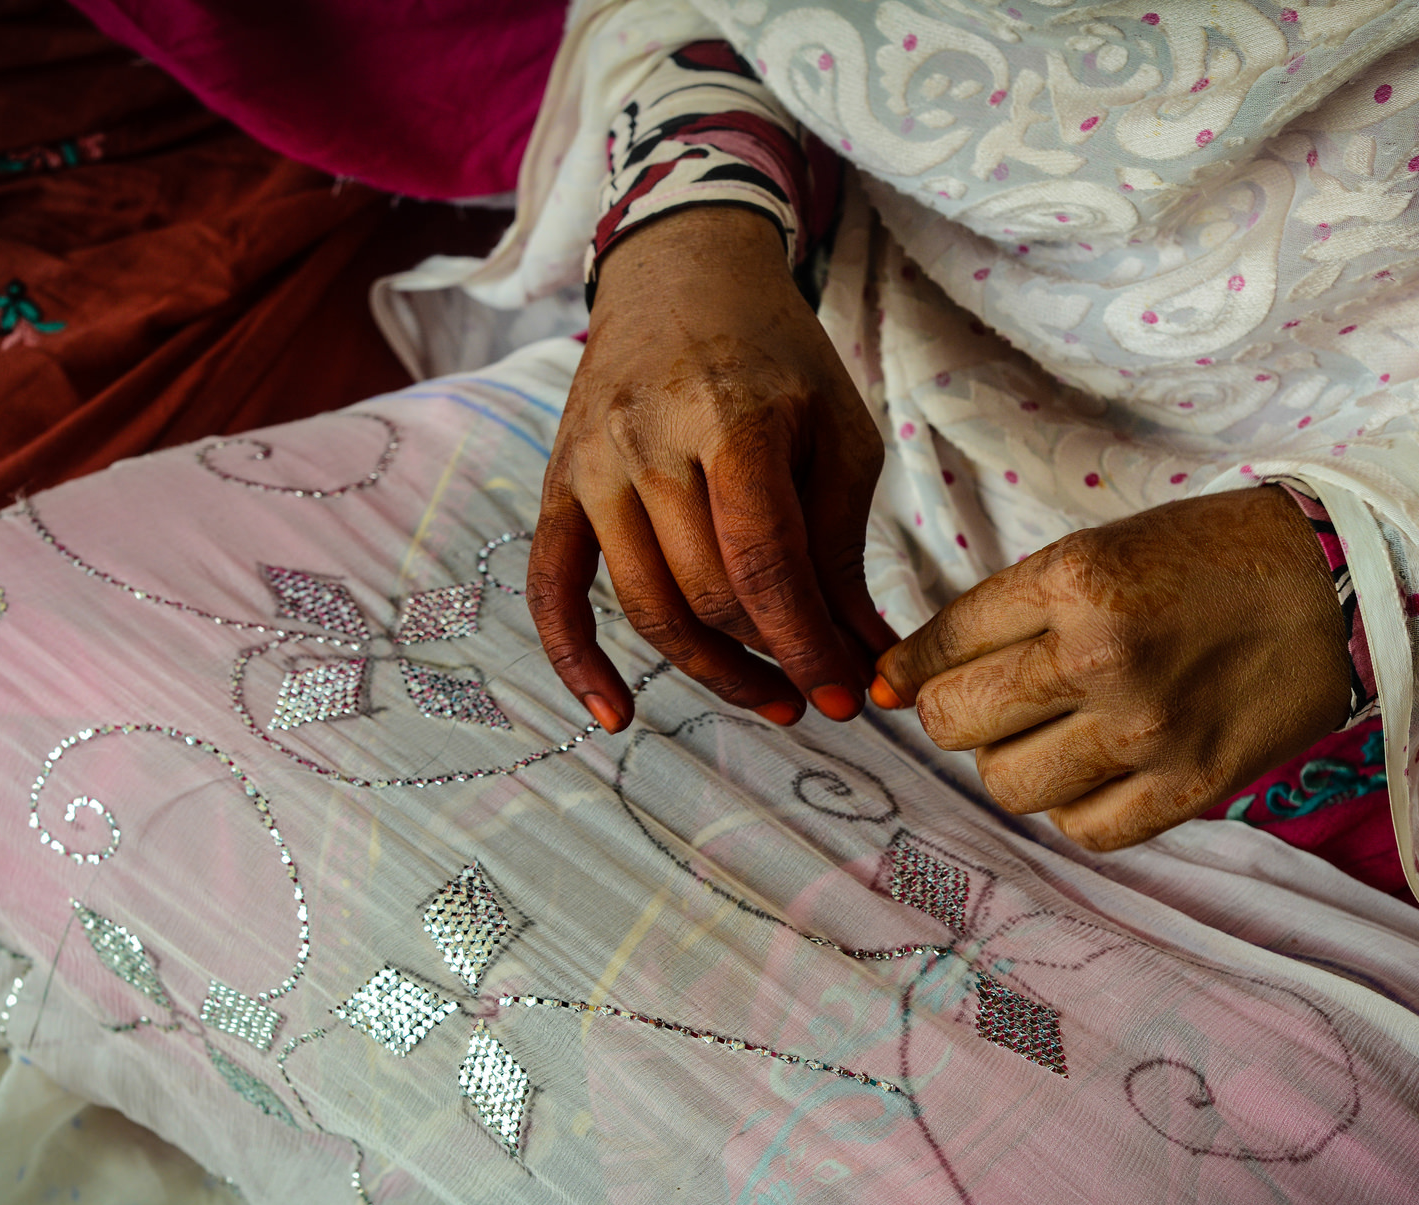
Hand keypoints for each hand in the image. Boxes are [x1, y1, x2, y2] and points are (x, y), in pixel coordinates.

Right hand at [528, 206, 897, 732]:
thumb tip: (866, 659)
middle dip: (772, 656)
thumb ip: (843, 547)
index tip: (846, 698)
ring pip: (647, 605)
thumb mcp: (837, 433)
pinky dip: (576, 661)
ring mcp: (592, 466)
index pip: (764, 563)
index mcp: (730, 420)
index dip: (806, 643)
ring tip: (769, 696)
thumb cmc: (777, 356)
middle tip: (820, 687)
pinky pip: (553, 589)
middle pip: (707, 593)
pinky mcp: (558, 485)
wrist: (680, 274)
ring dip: (710, 670)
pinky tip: (614, 716)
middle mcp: (647, 444)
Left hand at [873, 487, 1351, 849]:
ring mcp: (1146, 730)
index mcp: (1073, 580)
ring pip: (1006, 785)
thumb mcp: (1100, 550)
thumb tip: (900, 680)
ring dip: (1011, 763)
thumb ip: (1003, 612)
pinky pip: (1084, 830)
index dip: (914, 664)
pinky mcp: (1190, 785)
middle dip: (953, 714)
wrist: (1341, 581)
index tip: (908, 678)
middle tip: (987, 703)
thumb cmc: (1210, 557)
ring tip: (1048, 735)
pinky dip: (1073, 807)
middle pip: (954, 720)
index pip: (942, 641)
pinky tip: (1094, 772)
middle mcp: (1100, 658)